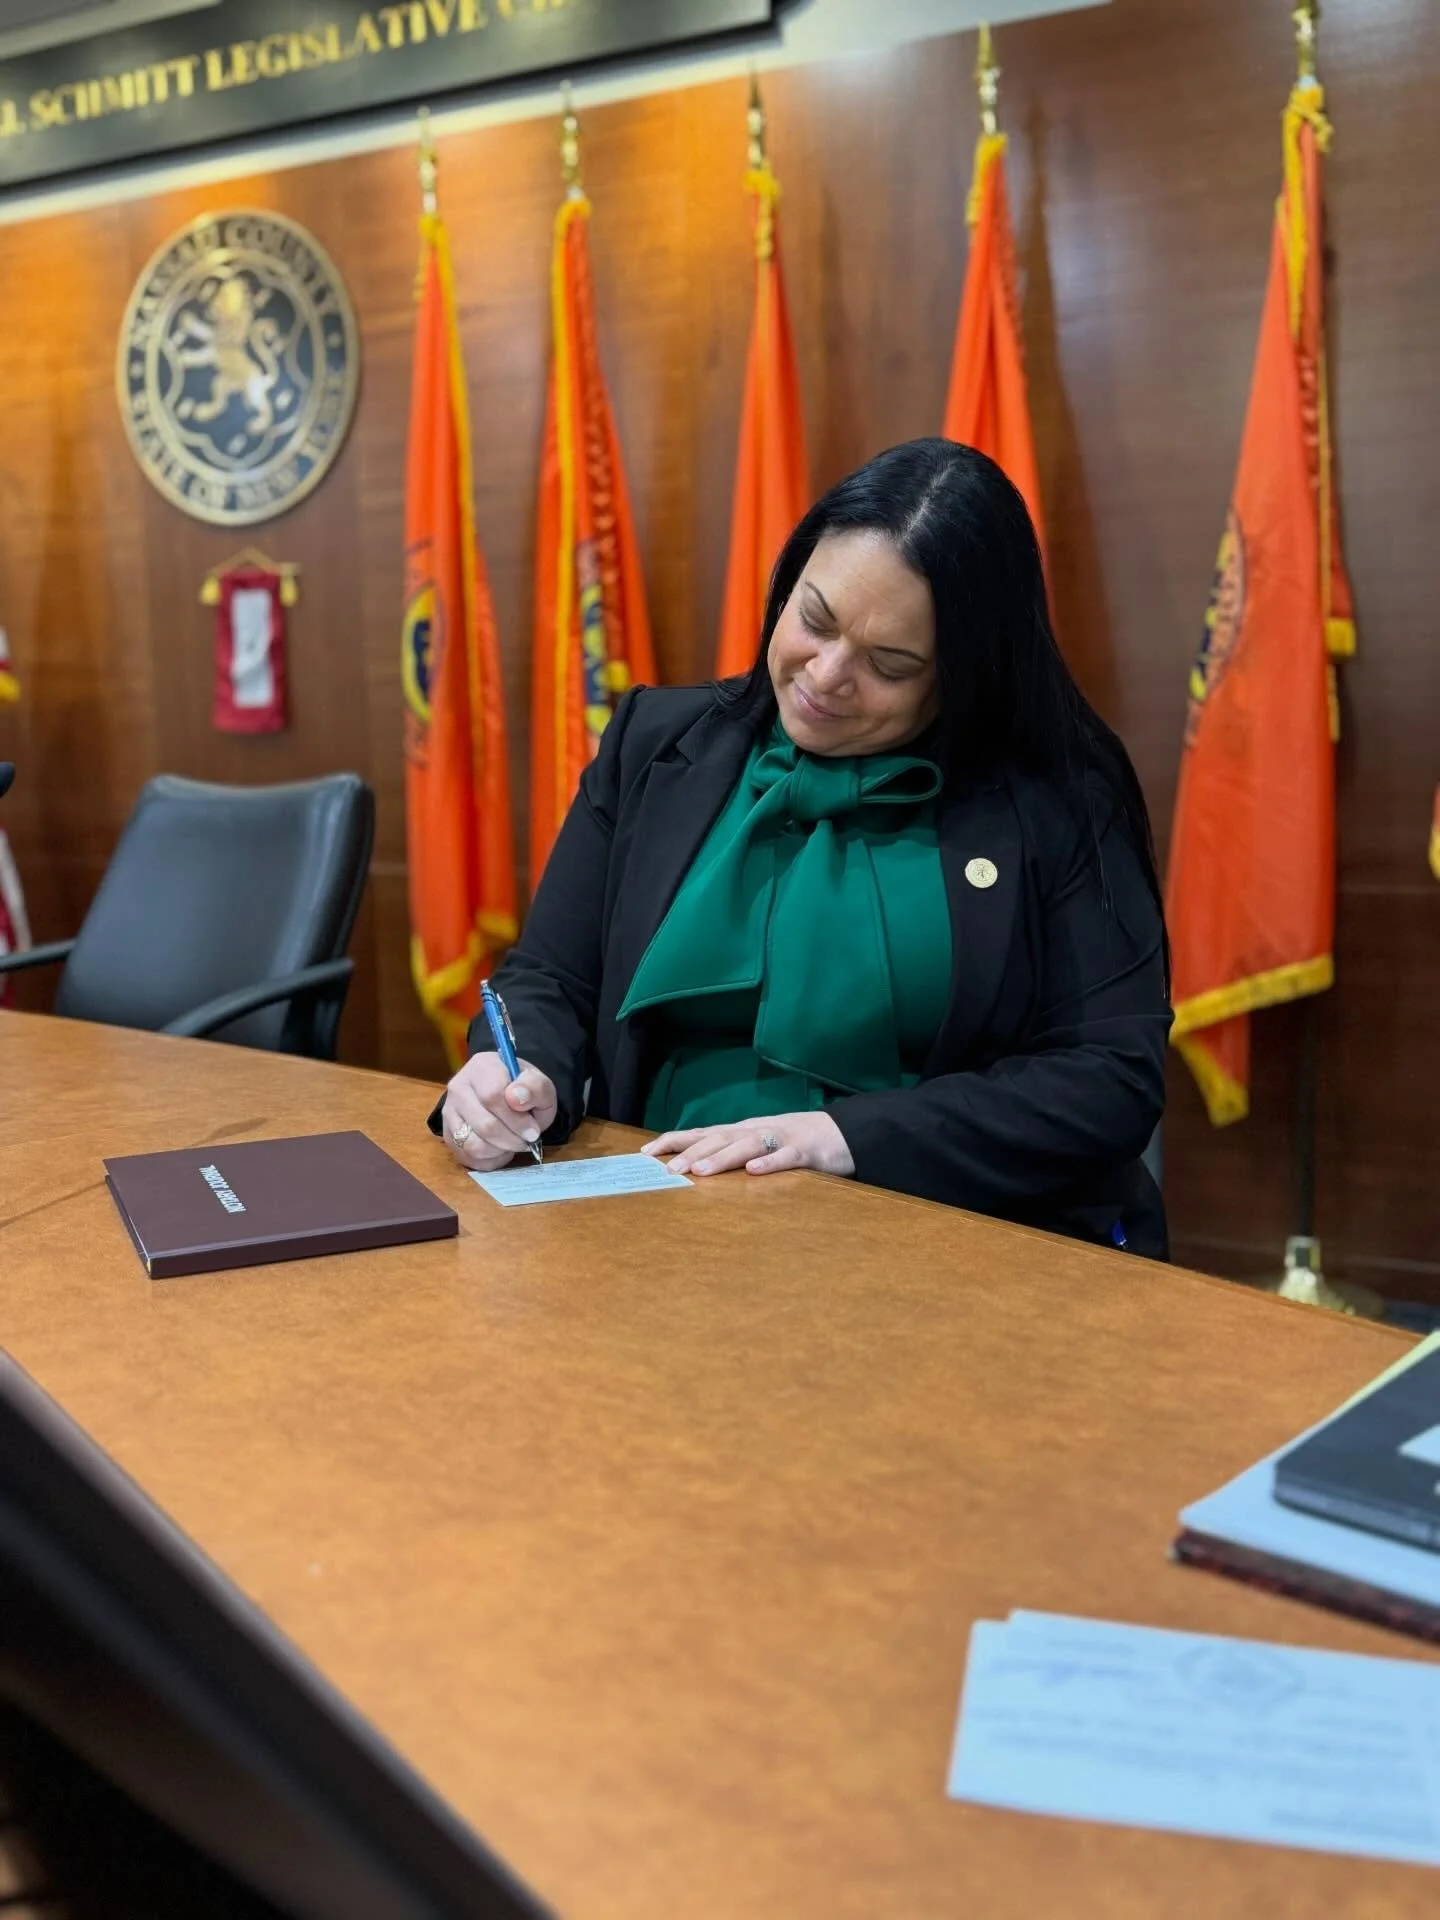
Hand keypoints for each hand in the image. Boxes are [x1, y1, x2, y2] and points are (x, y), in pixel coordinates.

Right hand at [441, 1053, 557, 1171]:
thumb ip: (535, 1088)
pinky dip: (491, 1158)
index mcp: (482, 1066)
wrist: (508, 1096)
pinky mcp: (448, 1134)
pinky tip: (501, 1148)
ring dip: (501, 1150)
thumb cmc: (524, 1091)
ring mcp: (449, 1111)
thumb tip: (516, 1098)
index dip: (516, 1119)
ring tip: (513, 1142)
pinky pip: (469, 1156)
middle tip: (528, 1139)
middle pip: (485, 1125)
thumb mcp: (540, 1085)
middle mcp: (459, 1087)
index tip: (533, 1130)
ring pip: (474, 1145)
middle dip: (512, 1139)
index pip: (493, 1095)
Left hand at [642, 1110, 854, 1180]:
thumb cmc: (790, 1141)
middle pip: (719, 1138)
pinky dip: (770, 1163)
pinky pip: (786, 1158)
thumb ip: (728, 1152)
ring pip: (747, 1145)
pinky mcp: (805, 1152)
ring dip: (723, 1157)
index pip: (701, 1133)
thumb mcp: (755, 1143)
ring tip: (701, 1170)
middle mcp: (755, 1131)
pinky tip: (755, 1171)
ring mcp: (781, 1139)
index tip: (646, 1152)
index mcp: (741, 1132)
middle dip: (691, 1152)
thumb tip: (689, 1165)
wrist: (841, 1132)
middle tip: (667, 1169)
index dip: (674, 1140)